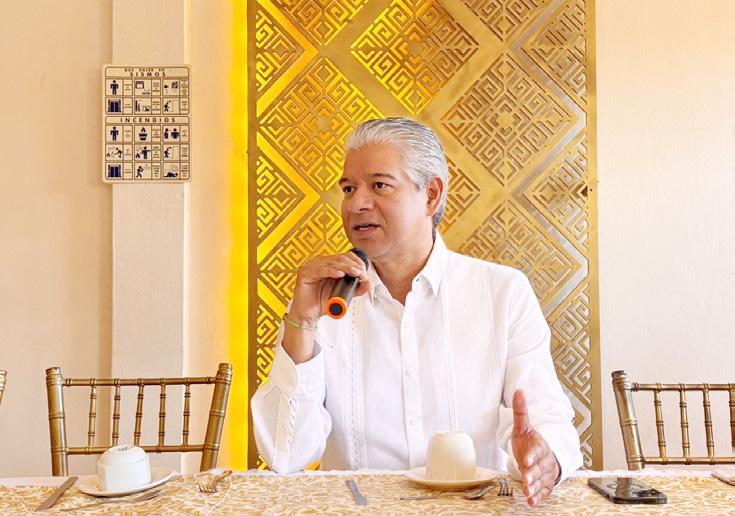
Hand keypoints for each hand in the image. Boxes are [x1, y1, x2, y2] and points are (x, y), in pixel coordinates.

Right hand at [289, 251, 371, 323]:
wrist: (309, 316)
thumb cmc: (323, 303)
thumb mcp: (344, 294)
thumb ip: (356, 288)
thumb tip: (368, 283)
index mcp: (328, 264)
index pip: (345, 256)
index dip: (356, 262)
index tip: (364, 272)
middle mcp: (319, 263)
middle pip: (340, 259)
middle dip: (353, 266)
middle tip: (362, 274)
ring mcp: (311, 266)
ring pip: (332, 263)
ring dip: (346, 267)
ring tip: (355, 273)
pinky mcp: (304, 273)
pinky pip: (320, 270)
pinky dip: (331, 271)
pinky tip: (339, 274)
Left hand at [511, 389, 559, 505]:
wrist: (543, 454)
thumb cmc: (530, 441)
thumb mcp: (523, 426)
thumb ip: (521, 411)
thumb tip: (519, 391)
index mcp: (540, 446)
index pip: (537, 450)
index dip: (532, 455)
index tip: (526, 459)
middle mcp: (544, 461)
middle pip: (539, 468)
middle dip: (532, 473)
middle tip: (526, 478)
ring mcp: (545, 473)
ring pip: (541, 481)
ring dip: (534, 487)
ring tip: (527, 491)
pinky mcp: (544, 484)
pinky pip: (543, 491)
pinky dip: (537, 496)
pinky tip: (531, 501)